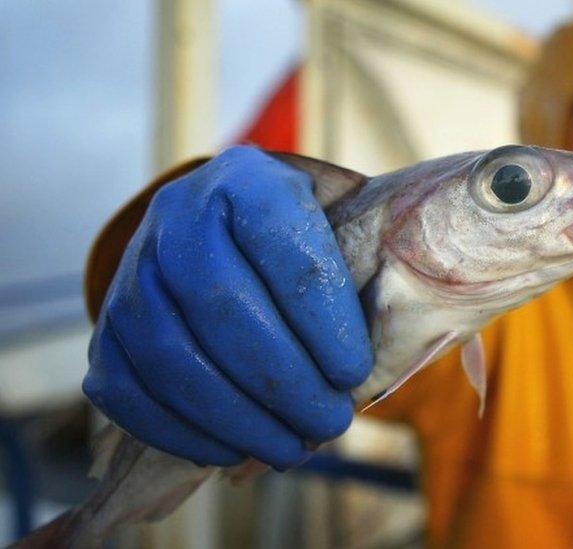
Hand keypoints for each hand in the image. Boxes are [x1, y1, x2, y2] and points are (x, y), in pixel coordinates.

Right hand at [83, 146, 371, 468]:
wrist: (224, 227)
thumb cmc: (301, 241)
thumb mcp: (341, 228)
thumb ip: (364, 274)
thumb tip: (377, 365)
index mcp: (249, 181)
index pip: (285, 248)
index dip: (323, 320)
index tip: (354, 373)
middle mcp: (179, 214)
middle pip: (223, 305)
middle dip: (284, 380)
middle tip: (329, 423)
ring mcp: (133, 269)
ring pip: (172, 355)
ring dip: (237, 417)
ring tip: (290, 448)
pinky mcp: (108, 325)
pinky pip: (126, 390)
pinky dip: (181, 432)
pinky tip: (231, 450)